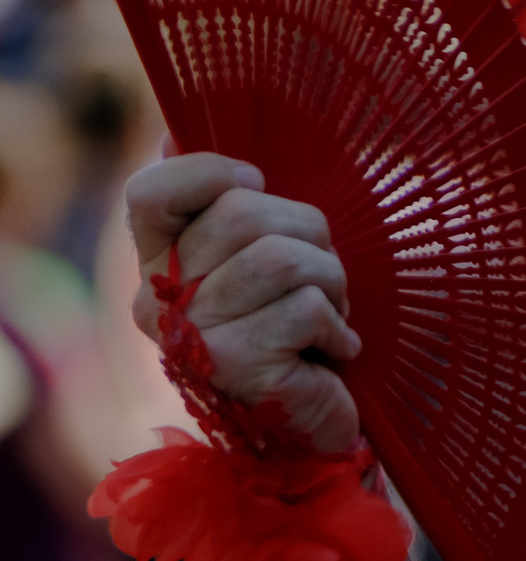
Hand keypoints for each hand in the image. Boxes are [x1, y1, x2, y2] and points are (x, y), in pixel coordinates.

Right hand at [126, 152, 361, 452]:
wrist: (314, 428)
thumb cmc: (298, 330)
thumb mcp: (265, 259)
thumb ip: (227, 204)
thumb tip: (173, 131)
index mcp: (158, 264)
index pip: (151, 191)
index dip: (212, 172)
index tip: (257, 184)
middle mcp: (159, 301)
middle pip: (243, 214)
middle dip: (310, 234)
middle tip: (323, 277)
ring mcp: (193, 338)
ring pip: (282, 258)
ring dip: (333, 281)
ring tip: (332, 315)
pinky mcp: (235, 367)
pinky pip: (307, 307)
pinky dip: (339, 327)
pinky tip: (334, 354)